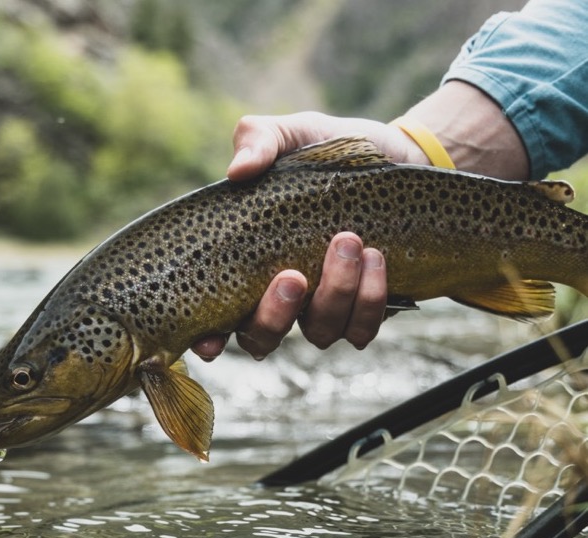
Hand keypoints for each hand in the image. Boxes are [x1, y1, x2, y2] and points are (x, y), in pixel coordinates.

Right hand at [192, 112, 407, 360]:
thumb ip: (257, 140)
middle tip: (292, 275)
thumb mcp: (290, 134)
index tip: (208, 340)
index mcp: (247, 263)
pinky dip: (369, 300)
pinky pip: (361, 329)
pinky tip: (376, 258)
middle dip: (274, 316)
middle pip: (261, 338)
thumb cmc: (327, 151)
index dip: (206, 339)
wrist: (394, 157)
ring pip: (318, 333)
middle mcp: (280, 296)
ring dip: (334, 294)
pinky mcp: (364, 309)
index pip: (216, 316)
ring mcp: (322, 307)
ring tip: (349, 241)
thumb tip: (237, 170)